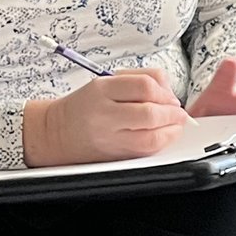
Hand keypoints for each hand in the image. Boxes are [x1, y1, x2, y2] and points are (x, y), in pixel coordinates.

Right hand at [23, 70, 187, 166]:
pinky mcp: (115, 155)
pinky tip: (164, 135)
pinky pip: (147, 151)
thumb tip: (170, 94)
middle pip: (150, 114)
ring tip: (174, 124)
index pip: (144, 86)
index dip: (165, 91)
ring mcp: (109, 138)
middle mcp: (104, 115)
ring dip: (172, 130)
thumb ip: (139, 80)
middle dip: (172, 113)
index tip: (170, 96)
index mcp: (101, 90)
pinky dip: (163, 142)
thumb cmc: (85, 106)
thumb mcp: (106, 81)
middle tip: (178, 112)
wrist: (57, 133)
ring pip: (152, 137)